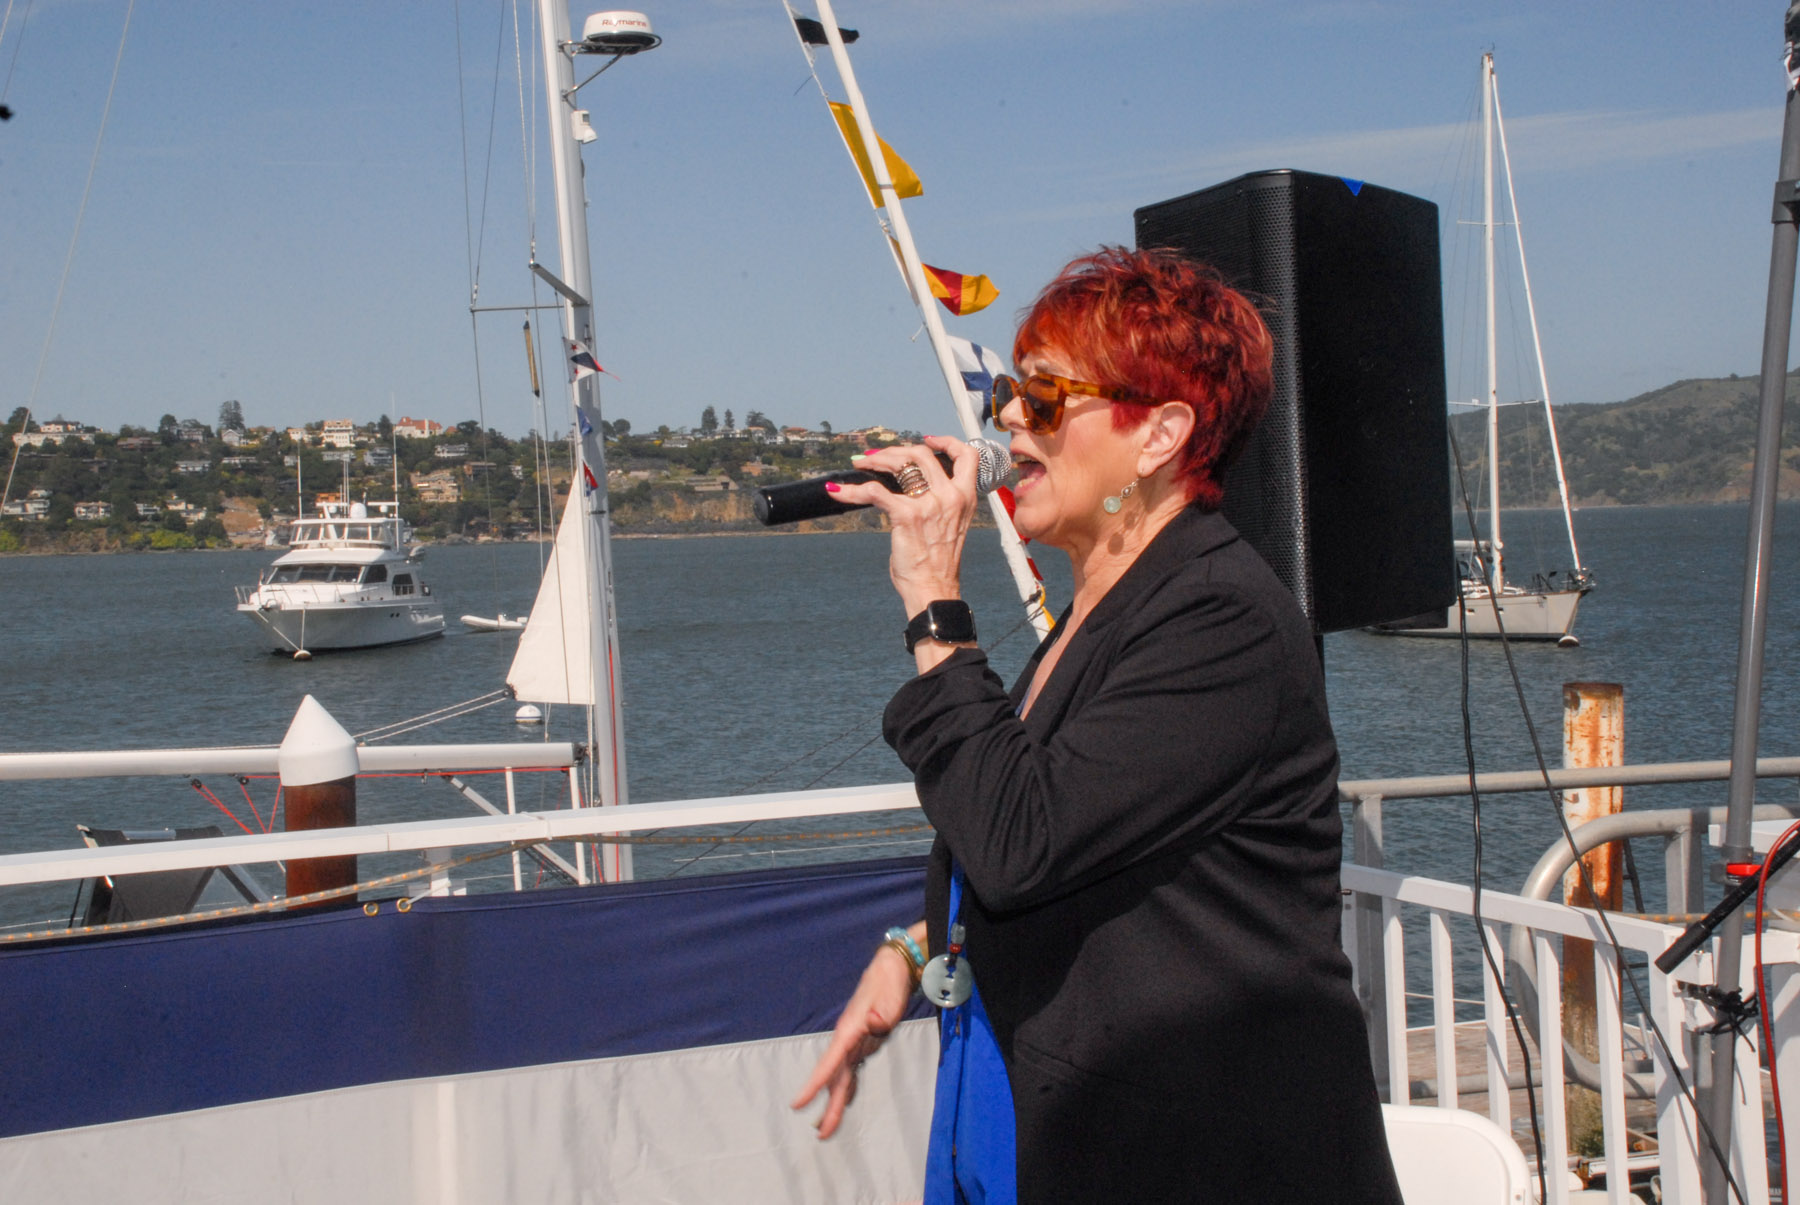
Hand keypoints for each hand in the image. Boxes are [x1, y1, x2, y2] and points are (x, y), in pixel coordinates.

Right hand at [790, 942, 915, 1138]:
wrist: (890, 971)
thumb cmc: (888, 984)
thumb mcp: (888, 999)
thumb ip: (881, 1015)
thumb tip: (874, 1023)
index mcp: (848, 1032)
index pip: (828, 1064)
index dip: (813, 1085)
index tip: (796, 1104)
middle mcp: (847, 1041)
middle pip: (834, 1079)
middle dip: (828, 1106)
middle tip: (822, 1134)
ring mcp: (853, 1043)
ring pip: (841, 1078)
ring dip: (835, 1102)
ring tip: (825, 1128)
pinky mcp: (862, 1044)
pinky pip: (851, 1071)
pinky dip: (847, 1088)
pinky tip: (844, 1102)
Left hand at [827, 436, 980, 619]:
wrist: (934, 589)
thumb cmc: (938, 562)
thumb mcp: (951, 525)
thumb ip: (939, 501)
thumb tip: (910, 485)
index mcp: (965, 497)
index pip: (966, 455)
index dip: (946, 442)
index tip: (928, 440)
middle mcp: (951, 496)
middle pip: (922, 454)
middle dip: (895, 451)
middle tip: (876, 457)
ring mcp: (930, 504)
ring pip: (900, 463)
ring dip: (875, 460)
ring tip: (859, 463)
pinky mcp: (907, 516)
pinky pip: (874, 492)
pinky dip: (852, 490)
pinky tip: (837, 491)